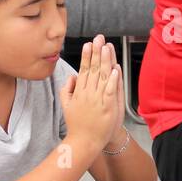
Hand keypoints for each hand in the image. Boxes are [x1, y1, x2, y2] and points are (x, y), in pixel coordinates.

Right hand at [59, 34, 122, 150]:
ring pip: (102, 77)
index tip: (89, 44)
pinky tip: (115, 69)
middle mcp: (88, 93)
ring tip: (107, 47)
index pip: (84, 69)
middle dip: (96, 52)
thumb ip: (67, 90)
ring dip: (105, 61)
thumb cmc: (77, 125)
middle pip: (93, 69)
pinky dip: (113, 80)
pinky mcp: (107, 107)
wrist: (84, 142)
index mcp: (79, 92)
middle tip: (99, 38)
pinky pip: (110, 91)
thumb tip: (71, 76)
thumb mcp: (66, 105)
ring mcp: (97, 100)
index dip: (87, 56)